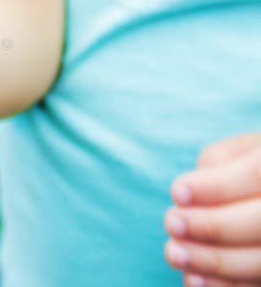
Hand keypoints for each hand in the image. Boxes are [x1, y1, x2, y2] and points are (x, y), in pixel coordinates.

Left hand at [164, 133, 260, 285]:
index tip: (177, 192)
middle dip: (212, 227)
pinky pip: (259, 284)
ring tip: (175, 253)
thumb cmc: (250, 166)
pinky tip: (194, 280)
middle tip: (172, 223)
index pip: (256, 174)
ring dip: (214, 261)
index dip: (217, 187)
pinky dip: (226, 285)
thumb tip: (187, 197)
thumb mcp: (238, 151)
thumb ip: (217, 164)